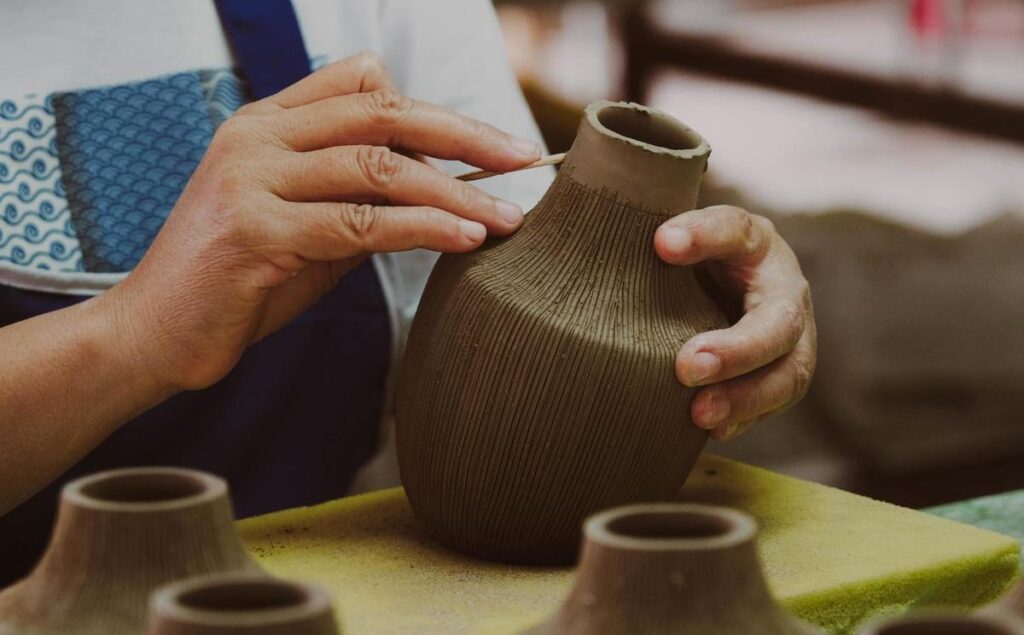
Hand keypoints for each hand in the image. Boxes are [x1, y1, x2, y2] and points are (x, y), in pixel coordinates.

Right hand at [100, 52, 541, 390]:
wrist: (152, 333)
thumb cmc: (237, 283)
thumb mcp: (307, 228)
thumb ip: (360, 200)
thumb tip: (442, 195)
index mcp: (268, 123)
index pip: (361, 82)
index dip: (431, 110)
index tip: (488, 146)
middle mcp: (258, 137)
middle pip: (382, 112)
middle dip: (464, 134)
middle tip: (525, 159)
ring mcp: (251, 178)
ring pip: (378, 166)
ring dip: (456, 190)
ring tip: (508, 216)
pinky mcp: (253, 230)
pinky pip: (357, 222)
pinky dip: (422, 228)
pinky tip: (465, 236)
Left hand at [654, 206, 816, 440]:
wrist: (716, 285)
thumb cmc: (690, 259)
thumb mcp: (679, 236)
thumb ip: (669, 234)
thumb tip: (661, 241)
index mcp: (755, 242)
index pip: (735, 231)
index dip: (703, 236)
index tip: (662, 243)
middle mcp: (784, 290)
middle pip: (778, 322)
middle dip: (737, 350)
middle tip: (687, 367)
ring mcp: (792, 338)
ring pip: (788, 374)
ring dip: (744, 398)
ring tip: (700, 415)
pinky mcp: (781, 374)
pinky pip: (774, 402)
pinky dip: (744, 418)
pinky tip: (713, 430)